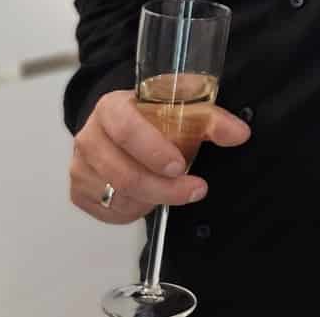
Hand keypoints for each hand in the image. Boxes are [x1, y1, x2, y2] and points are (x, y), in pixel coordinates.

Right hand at [68, 88, 250, 223]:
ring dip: (154, 199)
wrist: (121, 127)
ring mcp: (80, 167)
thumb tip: (240, 134)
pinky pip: (111, 212)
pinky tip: (150, 196)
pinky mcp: (79, 192)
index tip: (180, 166)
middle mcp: (88, 137)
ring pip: (120, 196)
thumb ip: (211, 120)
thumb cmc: (153, 117)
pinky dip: (136, 209)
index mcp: (110, 108)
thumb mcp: (181, 109)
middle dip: (164, 188)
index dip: (153, 150)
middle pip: (123, 174)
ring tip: (174, 188)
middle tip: (195, 189)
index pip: (125, 130)